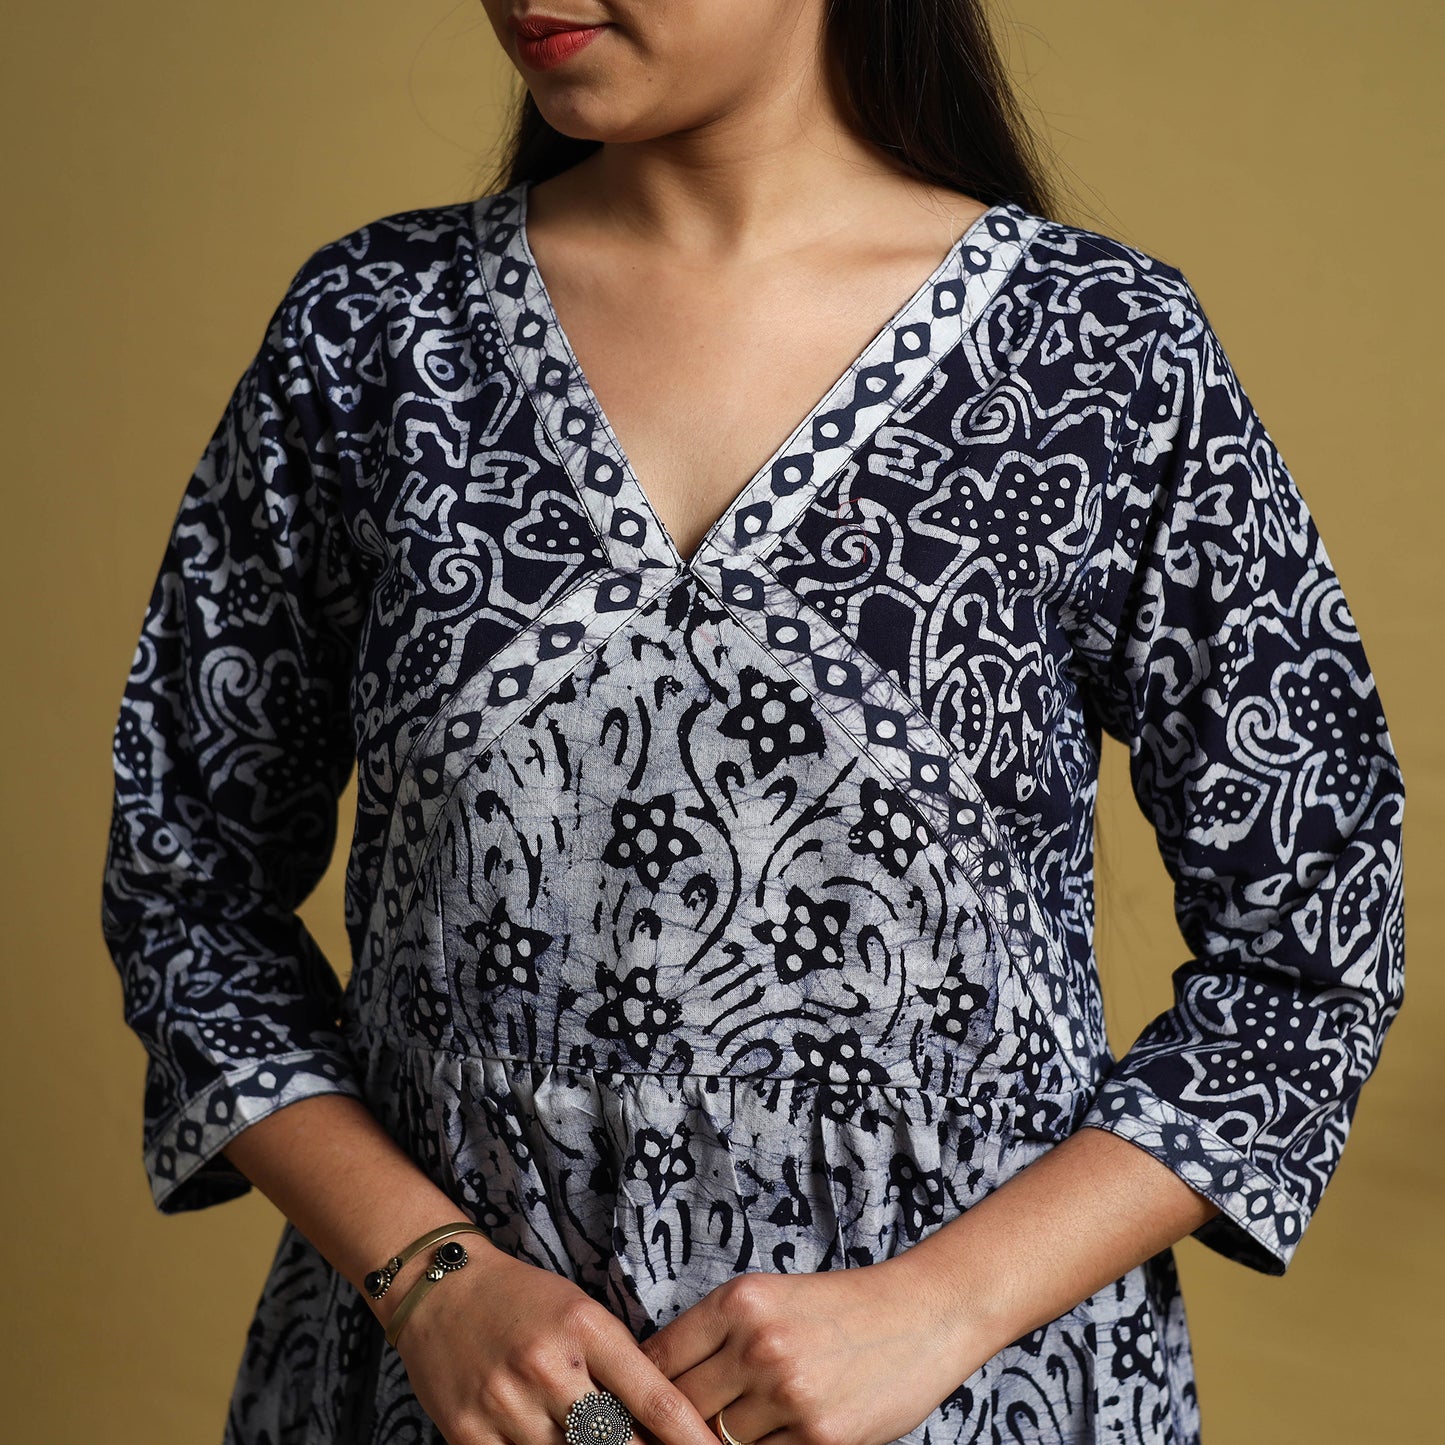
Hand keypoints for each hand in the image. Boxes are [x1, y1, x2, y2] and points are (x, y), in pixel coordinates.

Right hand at [389, 1245, 723, 1444]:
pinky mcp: (467, 1433)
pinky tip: (547, 1442)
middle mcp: (547, 1365)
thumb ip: (619, 1366)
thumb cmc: (525, 1301)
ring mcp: (505, 1403)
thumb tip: (663, 1425)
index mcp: (585, 1327)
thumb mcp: (582, 1314)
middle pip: (614, 1442)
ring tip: (592, 1437)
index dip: (689, 1438)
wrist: (440, 1289)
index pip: (653, 1399)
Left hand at [635, 1255, 998, 1444]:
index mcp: (739, 1301)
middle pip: (678, 1408)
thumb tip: (653, 1382)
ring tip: (713, 1438)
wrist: (922, 1313)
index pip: (657, 1361)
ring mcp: (788, 1394)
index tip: (626, 1411)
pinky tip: (761, 1439)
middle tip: (655, 1438)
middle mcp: (758, 1344)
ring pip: (715, 1443)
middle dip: (667, 1428)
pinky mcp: (820, 1438)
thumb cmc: (839, 1307)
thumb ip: (715, 1335)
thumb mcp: (769, 1299)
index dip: (637, 1393)